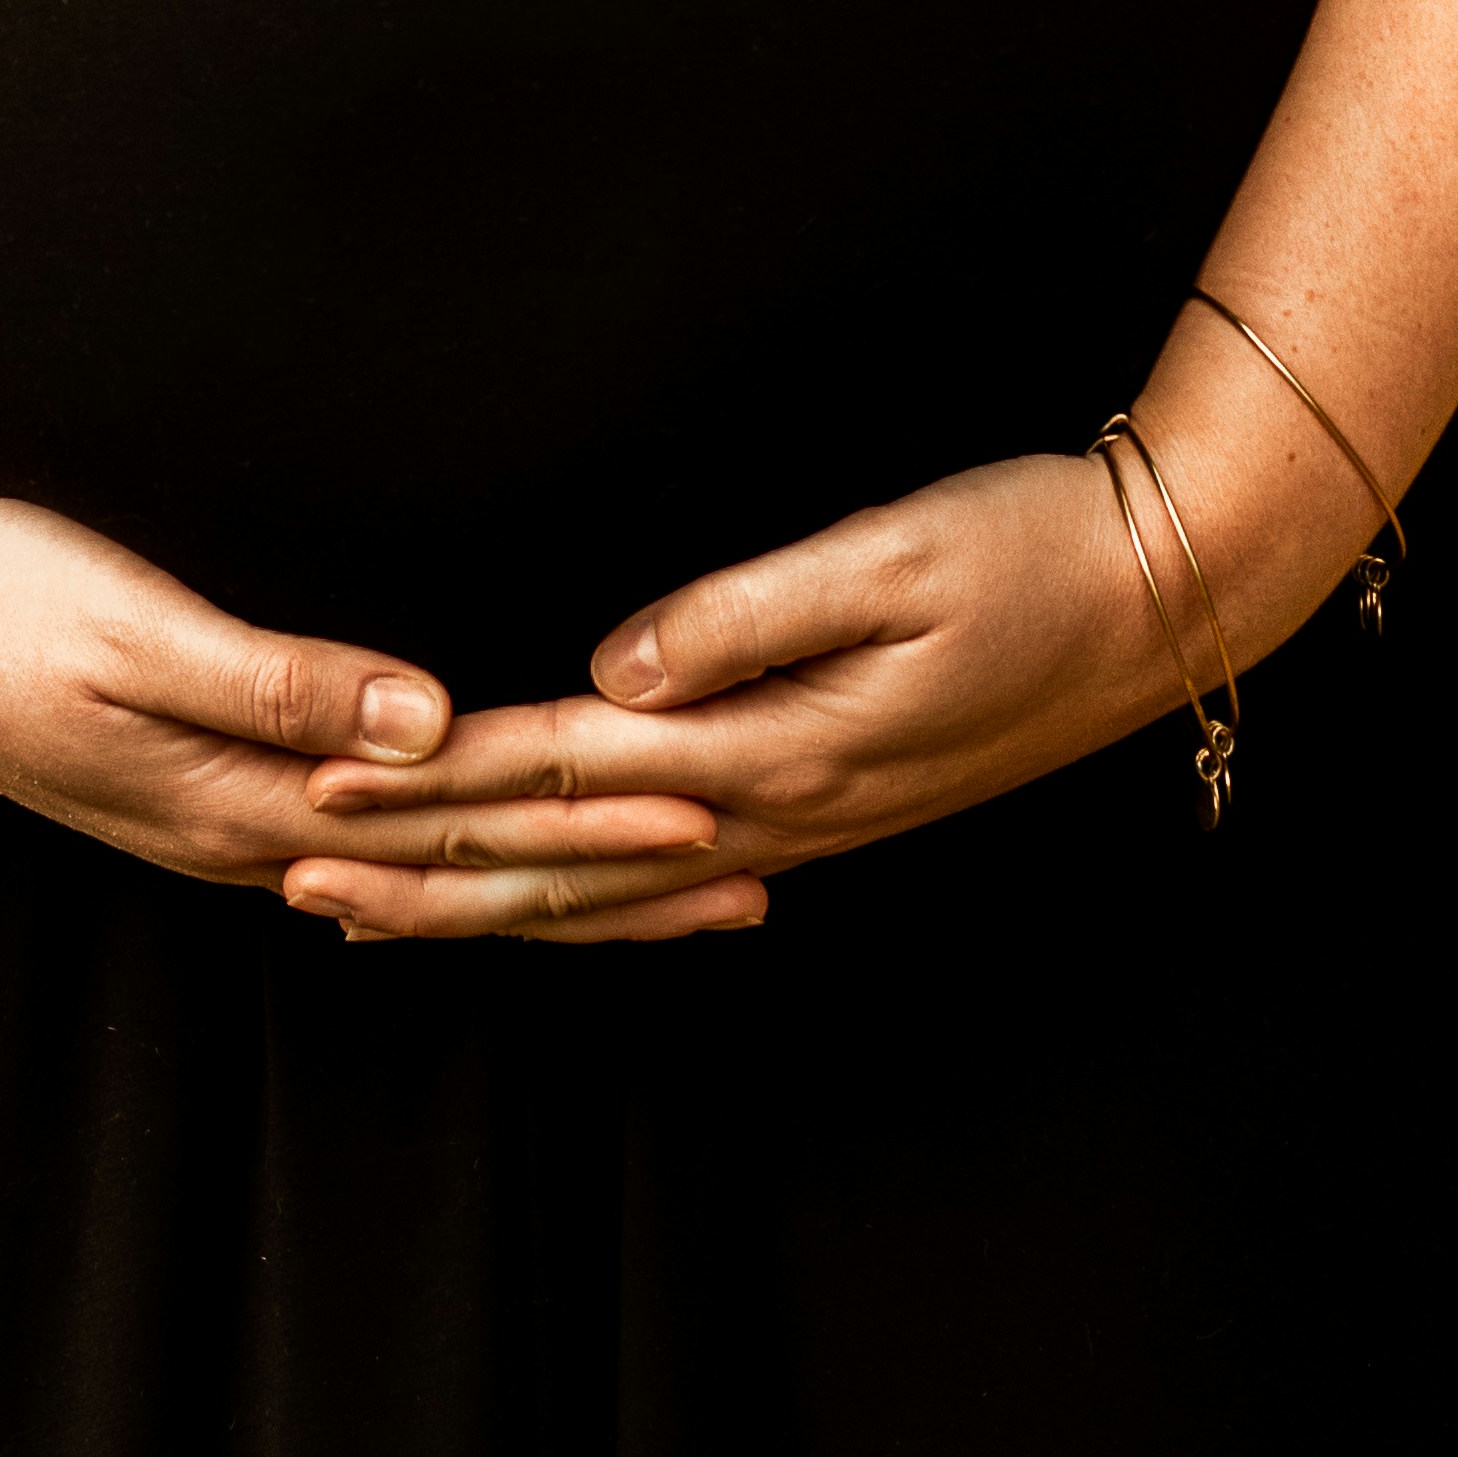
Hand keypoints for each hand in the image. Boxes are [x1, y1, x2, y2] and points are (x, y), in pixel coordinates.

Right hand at [0, 467, 731, 904]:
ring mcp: (239, 823)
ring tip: (677, 883)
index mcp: (258, 796)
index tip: (716, 817)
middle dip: (616, 878)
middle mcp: (263, 832)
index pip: (467, 822)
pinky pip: (377, 859)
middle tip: (756, 876)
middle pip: (475, 875)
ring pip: (436, 879)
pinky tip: (501, 881)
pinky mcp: (219, 794)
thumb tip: (426, 724)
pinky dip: (462, 874)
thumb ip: (279, 679)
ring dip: (561, 883)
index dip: (596, 821)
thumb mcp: (134, 631)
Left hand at [285, 447, 1190, 944]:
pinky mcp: (832, 806)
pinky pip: (666, 881)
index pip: (565, 772)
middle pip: (563, 863)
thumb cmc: (1034, 549)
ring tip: (369, 907)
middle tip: (290, 873)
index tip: (322, 780)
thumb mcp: (895, 555)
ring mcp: (809, 825)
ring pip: (606, 892)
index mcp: (778, 749)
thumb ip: (745, 617)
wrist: (1168, 598)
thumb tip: (613, 668)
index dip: (435, 778)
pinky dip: (577, 896)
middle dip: (421, 871)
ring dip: (481, 902)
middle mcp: (779, 813)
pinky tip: (540, 900)